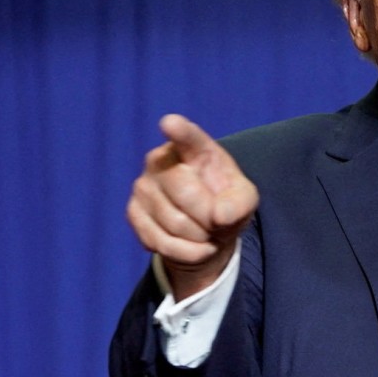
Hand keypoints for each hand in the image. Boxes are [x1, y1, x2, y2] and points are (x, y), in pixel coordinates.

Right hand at [126, 114, 258, 298]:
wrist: (206, 231)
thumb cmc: (226, 204)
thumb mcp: (244, 200)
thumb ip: (240, 204)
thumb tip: (220, 216)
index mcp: (195, 148)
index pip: (187, 137)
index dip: (179, 131)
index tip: (170, 123)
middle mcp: (161, 159)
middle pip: (185, 192)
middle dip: (209, 216)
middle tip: (218, 221)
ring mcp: (143, 186)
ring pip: (175, 222)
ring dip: (200, 237)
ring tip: (207, 232)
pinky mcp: (133, 213)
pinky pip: (162, 242)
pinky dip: (187, 252)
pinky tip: (195, 245)